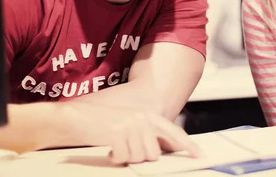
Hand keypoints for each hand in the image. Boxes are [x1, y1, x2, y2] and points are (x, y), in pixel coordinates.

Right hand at [55, 94, 200, 164]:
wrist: (76, 117)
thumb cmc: (101, 123)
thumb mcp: (129, 124)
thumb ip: (147, 135)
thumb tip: (161, 150)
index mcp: (148, 116)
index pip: (175, 132)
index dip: (188, 145)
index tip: (200, 155)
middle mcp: (143, 119)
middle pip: (154, 153)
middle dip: (140, 157)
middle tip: (125, 151)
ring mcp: (131, 125)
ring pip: (140, 157)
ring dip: (126, 157)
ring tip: (116, 148)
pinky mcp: (119, 133)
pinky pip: (123, 157)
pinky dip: (114, 158)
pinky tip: (108, 150)